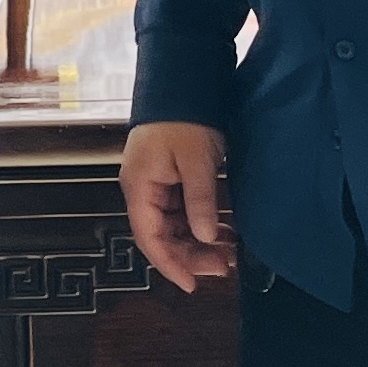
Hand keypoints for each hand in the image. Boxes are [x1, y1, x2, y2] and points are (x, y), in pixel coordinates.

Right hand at [120, 121, 233, 290]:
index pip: (149, 238)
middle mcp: (143, 188)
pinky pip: (182, 210)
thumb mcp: (197, 161)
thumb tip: (206, 236)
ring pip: (173, 225)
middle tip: (222, 266)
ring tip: (228, 250)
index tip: (191, 284)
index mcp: (140, 186)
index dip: (169, 264)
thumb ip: (200, 201)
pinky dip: (201, 222)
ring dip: (197, 240)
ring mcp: (156, 183)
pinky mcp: (170, 176)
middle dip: (190, 254)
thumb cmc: (184, 116)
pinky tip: (222, 230)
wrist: (183, 82)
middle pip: (161, 235)